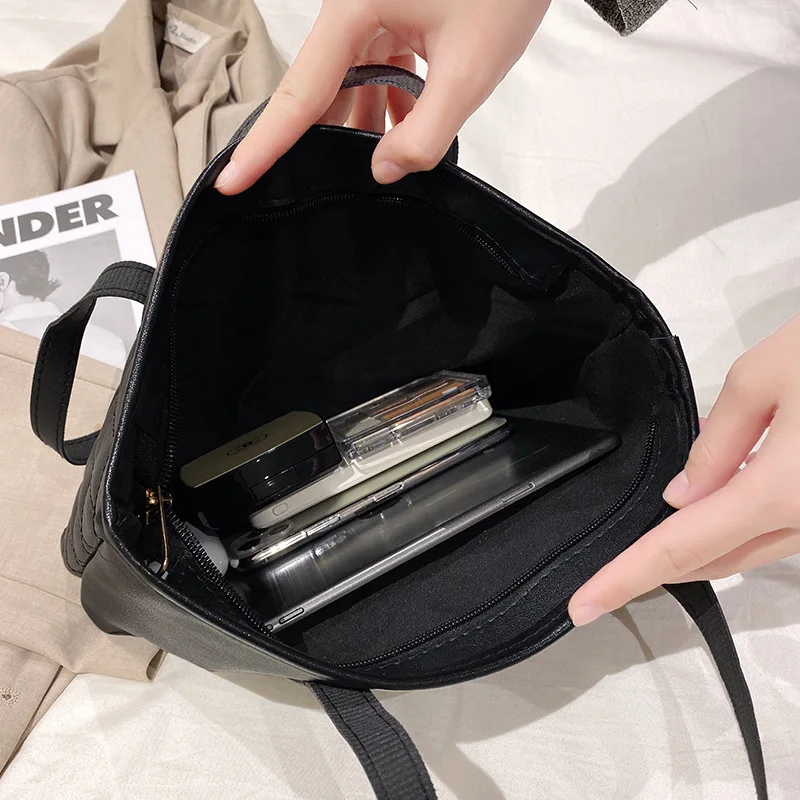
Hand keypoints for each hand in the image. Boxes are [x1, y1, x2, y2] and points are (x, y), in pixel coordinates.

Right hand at [216, 0, 551, 193]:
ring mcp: (369, 7)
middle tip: (328, 184)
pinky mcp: (390, 10)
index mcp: (355, 8)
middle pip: (320, 88)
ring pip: (349, 81)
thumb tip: (382, 171)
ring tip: (397, 150)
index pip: (300, 93)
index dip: (266, 145)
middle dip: (331, 137)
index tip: (231, 182)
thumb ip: (425, 134)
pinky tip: (413, 123)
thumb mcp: (471, 70)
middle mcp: (351, 6)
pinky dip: (391, 99)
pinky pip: (375, 65)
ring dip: (368, 121)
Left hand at [569, 314, 799, 625]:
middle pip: (720, 557)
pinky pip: (788, 530)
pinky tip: (723, 507)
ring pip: (757, 548)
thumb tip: (686, 494)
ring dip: (705, 546)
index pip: (682, 545)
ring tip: (652, 545)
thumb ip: (720, 439)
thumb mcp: (768, 374)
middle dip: (661, 566)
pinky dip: (746, 525)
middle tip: (608, 577)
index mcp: (785, 489)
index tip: (582, 607)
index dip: (626, 578)